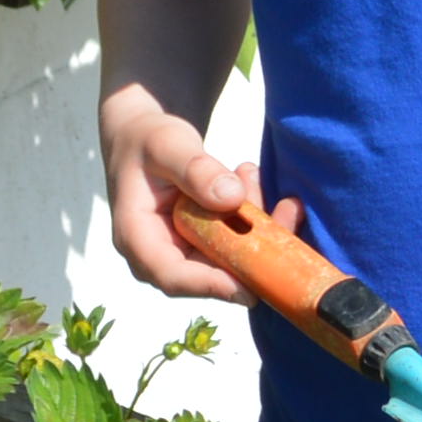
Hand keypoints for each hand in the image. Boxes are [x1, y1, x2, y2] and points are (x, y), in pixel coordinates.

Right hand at [98, 89, 266, 303]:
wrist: (144, 137)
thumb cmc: (147, 140)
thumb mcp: (167, 144)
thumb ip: (195, 169)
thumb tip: (232, 197)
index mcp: (136, 238)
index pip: (172, 276)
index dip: (212, 284)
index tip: (250, 282)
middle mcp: (161, 254)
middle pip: (211, 274)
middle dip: (254, 250)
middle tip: (284, 212)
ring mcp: (184, 250)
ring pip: (231, 258)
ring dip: (258, 227)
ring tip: (253, 176)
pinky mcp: (204, 241)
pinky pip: (237, 242)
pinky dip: (255, 218)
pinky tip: (254, 180)